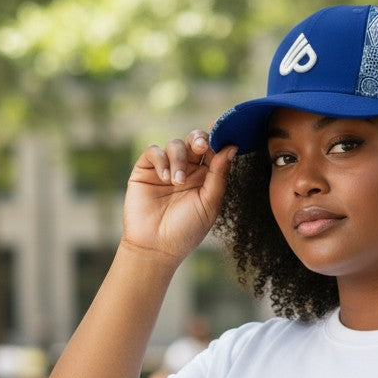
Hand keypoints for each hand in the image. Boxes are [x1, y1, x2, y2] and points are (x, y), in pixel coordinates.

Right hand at [121, 131, 236, 264]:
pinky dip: (161, 160)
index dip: (218, 139)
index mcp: (206, 177)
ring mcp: (166, 169)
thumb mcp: (209, 203)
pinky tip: (165, 179)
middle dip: (199, 139)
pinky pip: (154, 151)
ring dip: (179, 159)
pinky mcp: (146, 170)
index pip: (214, 151)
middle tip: (201, 146)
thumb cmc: (187, 230)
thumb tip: (232, 147)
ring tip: (178, 182)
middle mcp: (188, 170)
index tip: (223, 131)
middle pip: (195, 141)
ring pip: (176, 145)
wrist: (156, 246)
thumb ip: (220, 175)